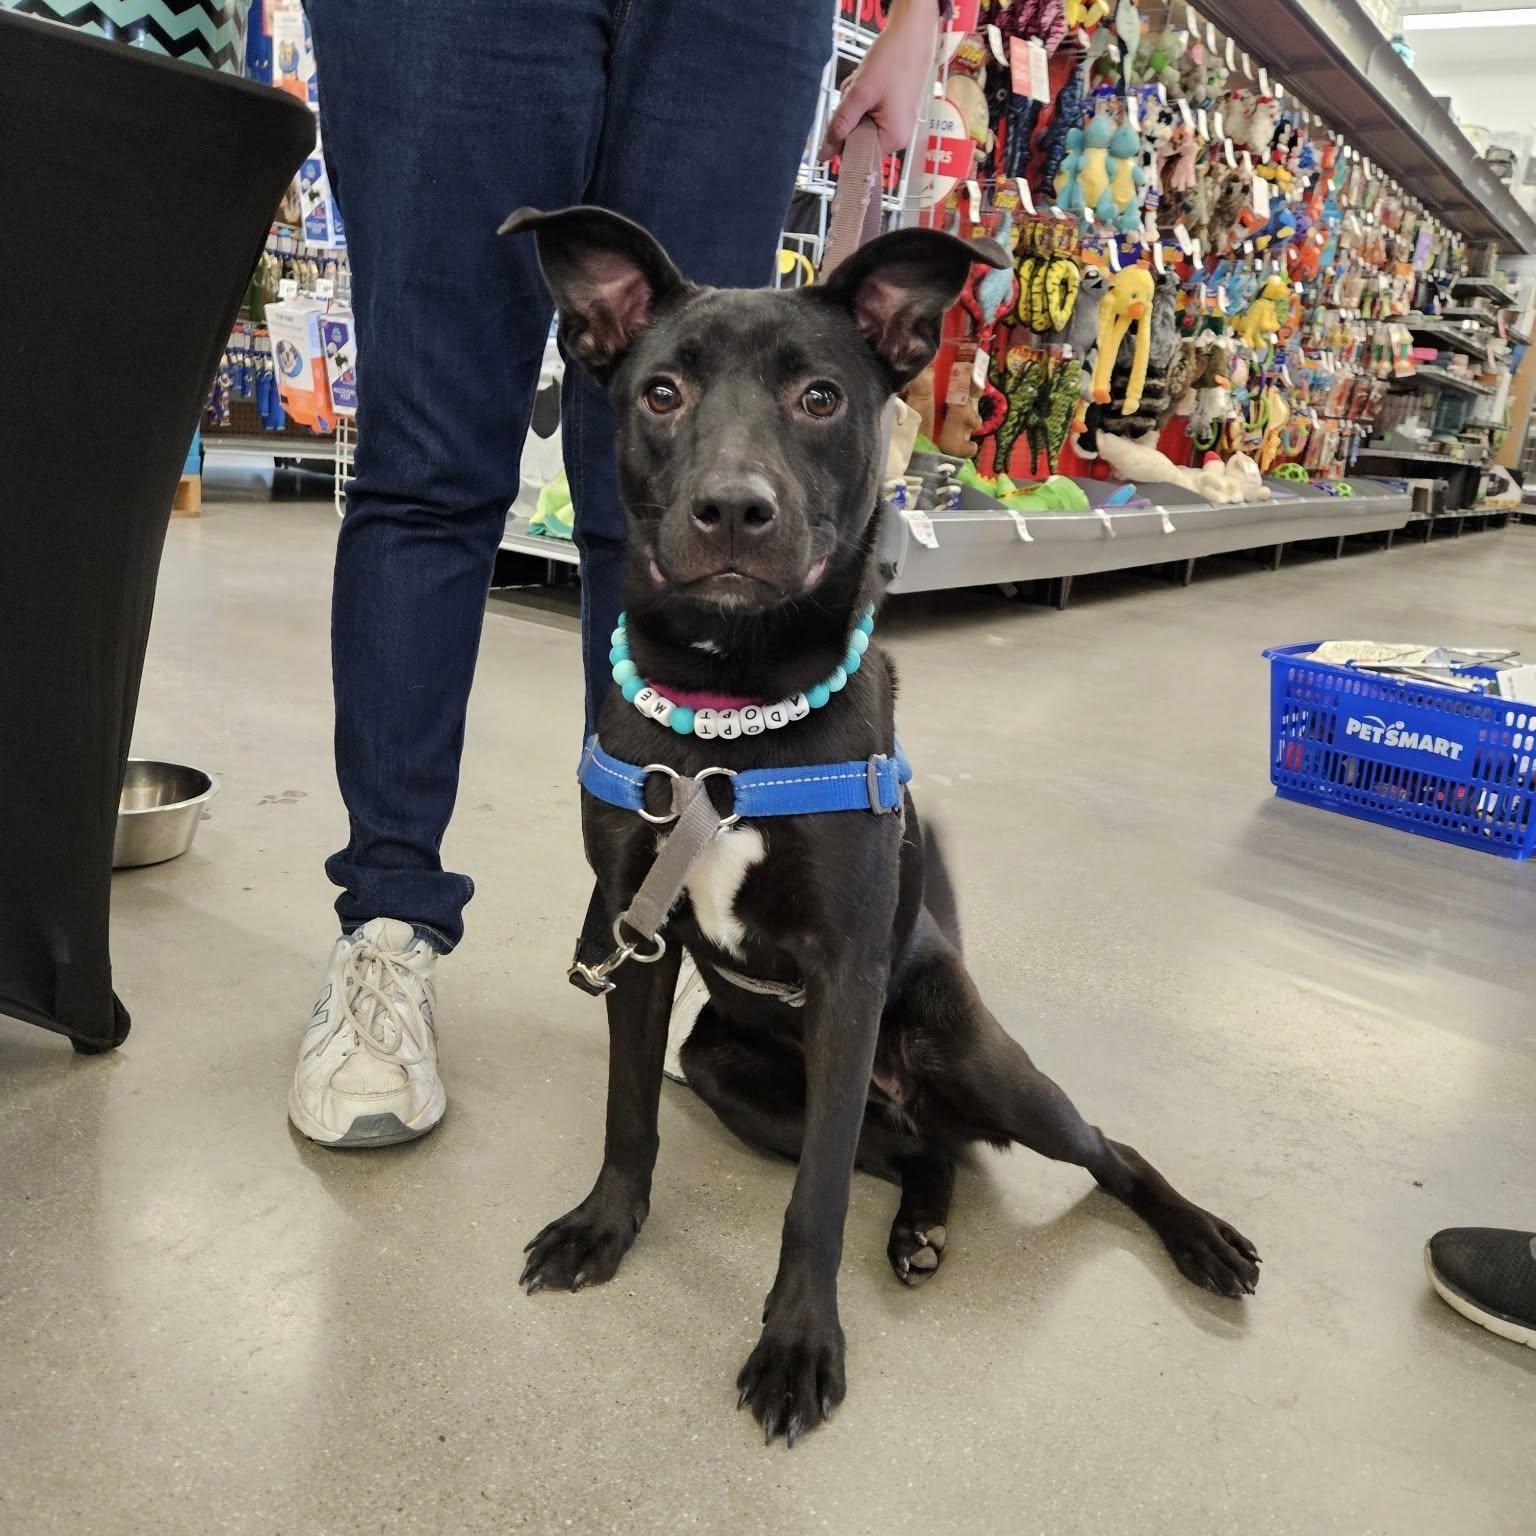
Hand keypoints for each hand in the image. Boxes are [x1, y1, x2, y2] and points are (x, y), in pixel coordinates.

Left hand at [818, 0, 939, 158]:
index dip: (842, 138)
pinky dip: (862, 98)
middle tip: (856, 90)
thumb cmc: (891, 61)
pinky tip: (868, 81)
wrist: (912, 35)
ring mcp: (897, 124)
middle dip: (850, 115)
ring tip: (864, 81)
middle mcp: (897, 138)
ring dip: (855, 103)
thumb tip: (824, 154)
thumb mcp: (860, 93)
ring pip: (861, 123)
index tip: (842, 113)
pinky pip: (869, 112)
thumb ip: (840, 124)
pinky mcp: (894, 112)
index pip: (857, 154)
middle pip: (858, 138)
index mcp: (892, 140)